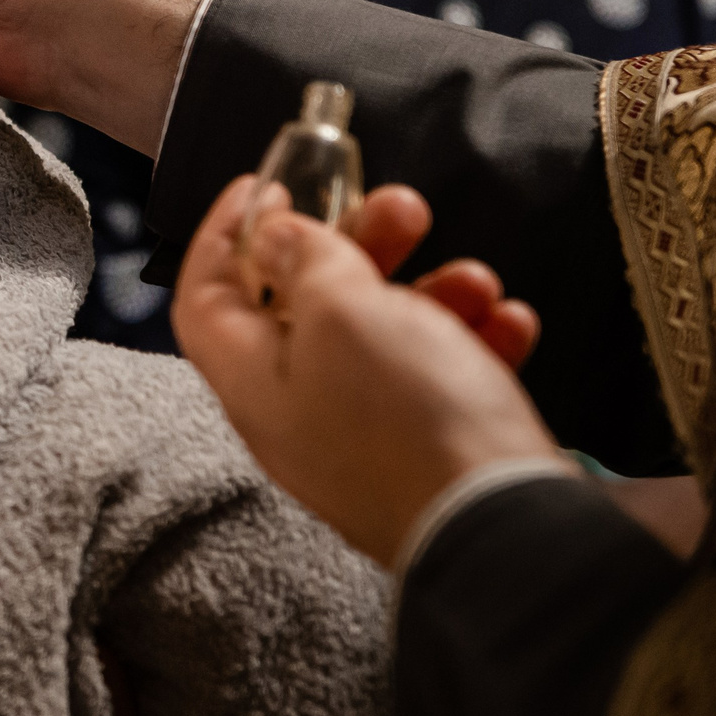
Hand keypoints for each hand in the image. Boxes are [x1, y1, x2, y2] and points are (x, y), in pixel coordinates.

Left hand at [171, 177, 561, 566]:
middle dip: (356, 245)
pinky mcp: (431, 454)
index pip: (205, 298)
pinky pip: (443, 381)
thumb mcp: (342, 310)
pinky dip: (475, 343)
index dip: (225, 234)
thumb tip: (272, 238)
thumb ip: (305, 261)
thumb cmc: (405, 416)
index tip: (265, 184)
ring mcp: (366, 439)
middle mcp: (299, 413)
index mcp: (252, 382)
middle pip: (305, 307)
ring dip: (431, 291)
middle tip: (404, 206)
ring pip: (386, 339)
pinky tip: (509, 323)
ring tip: (475, 277)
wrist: (505, 530)